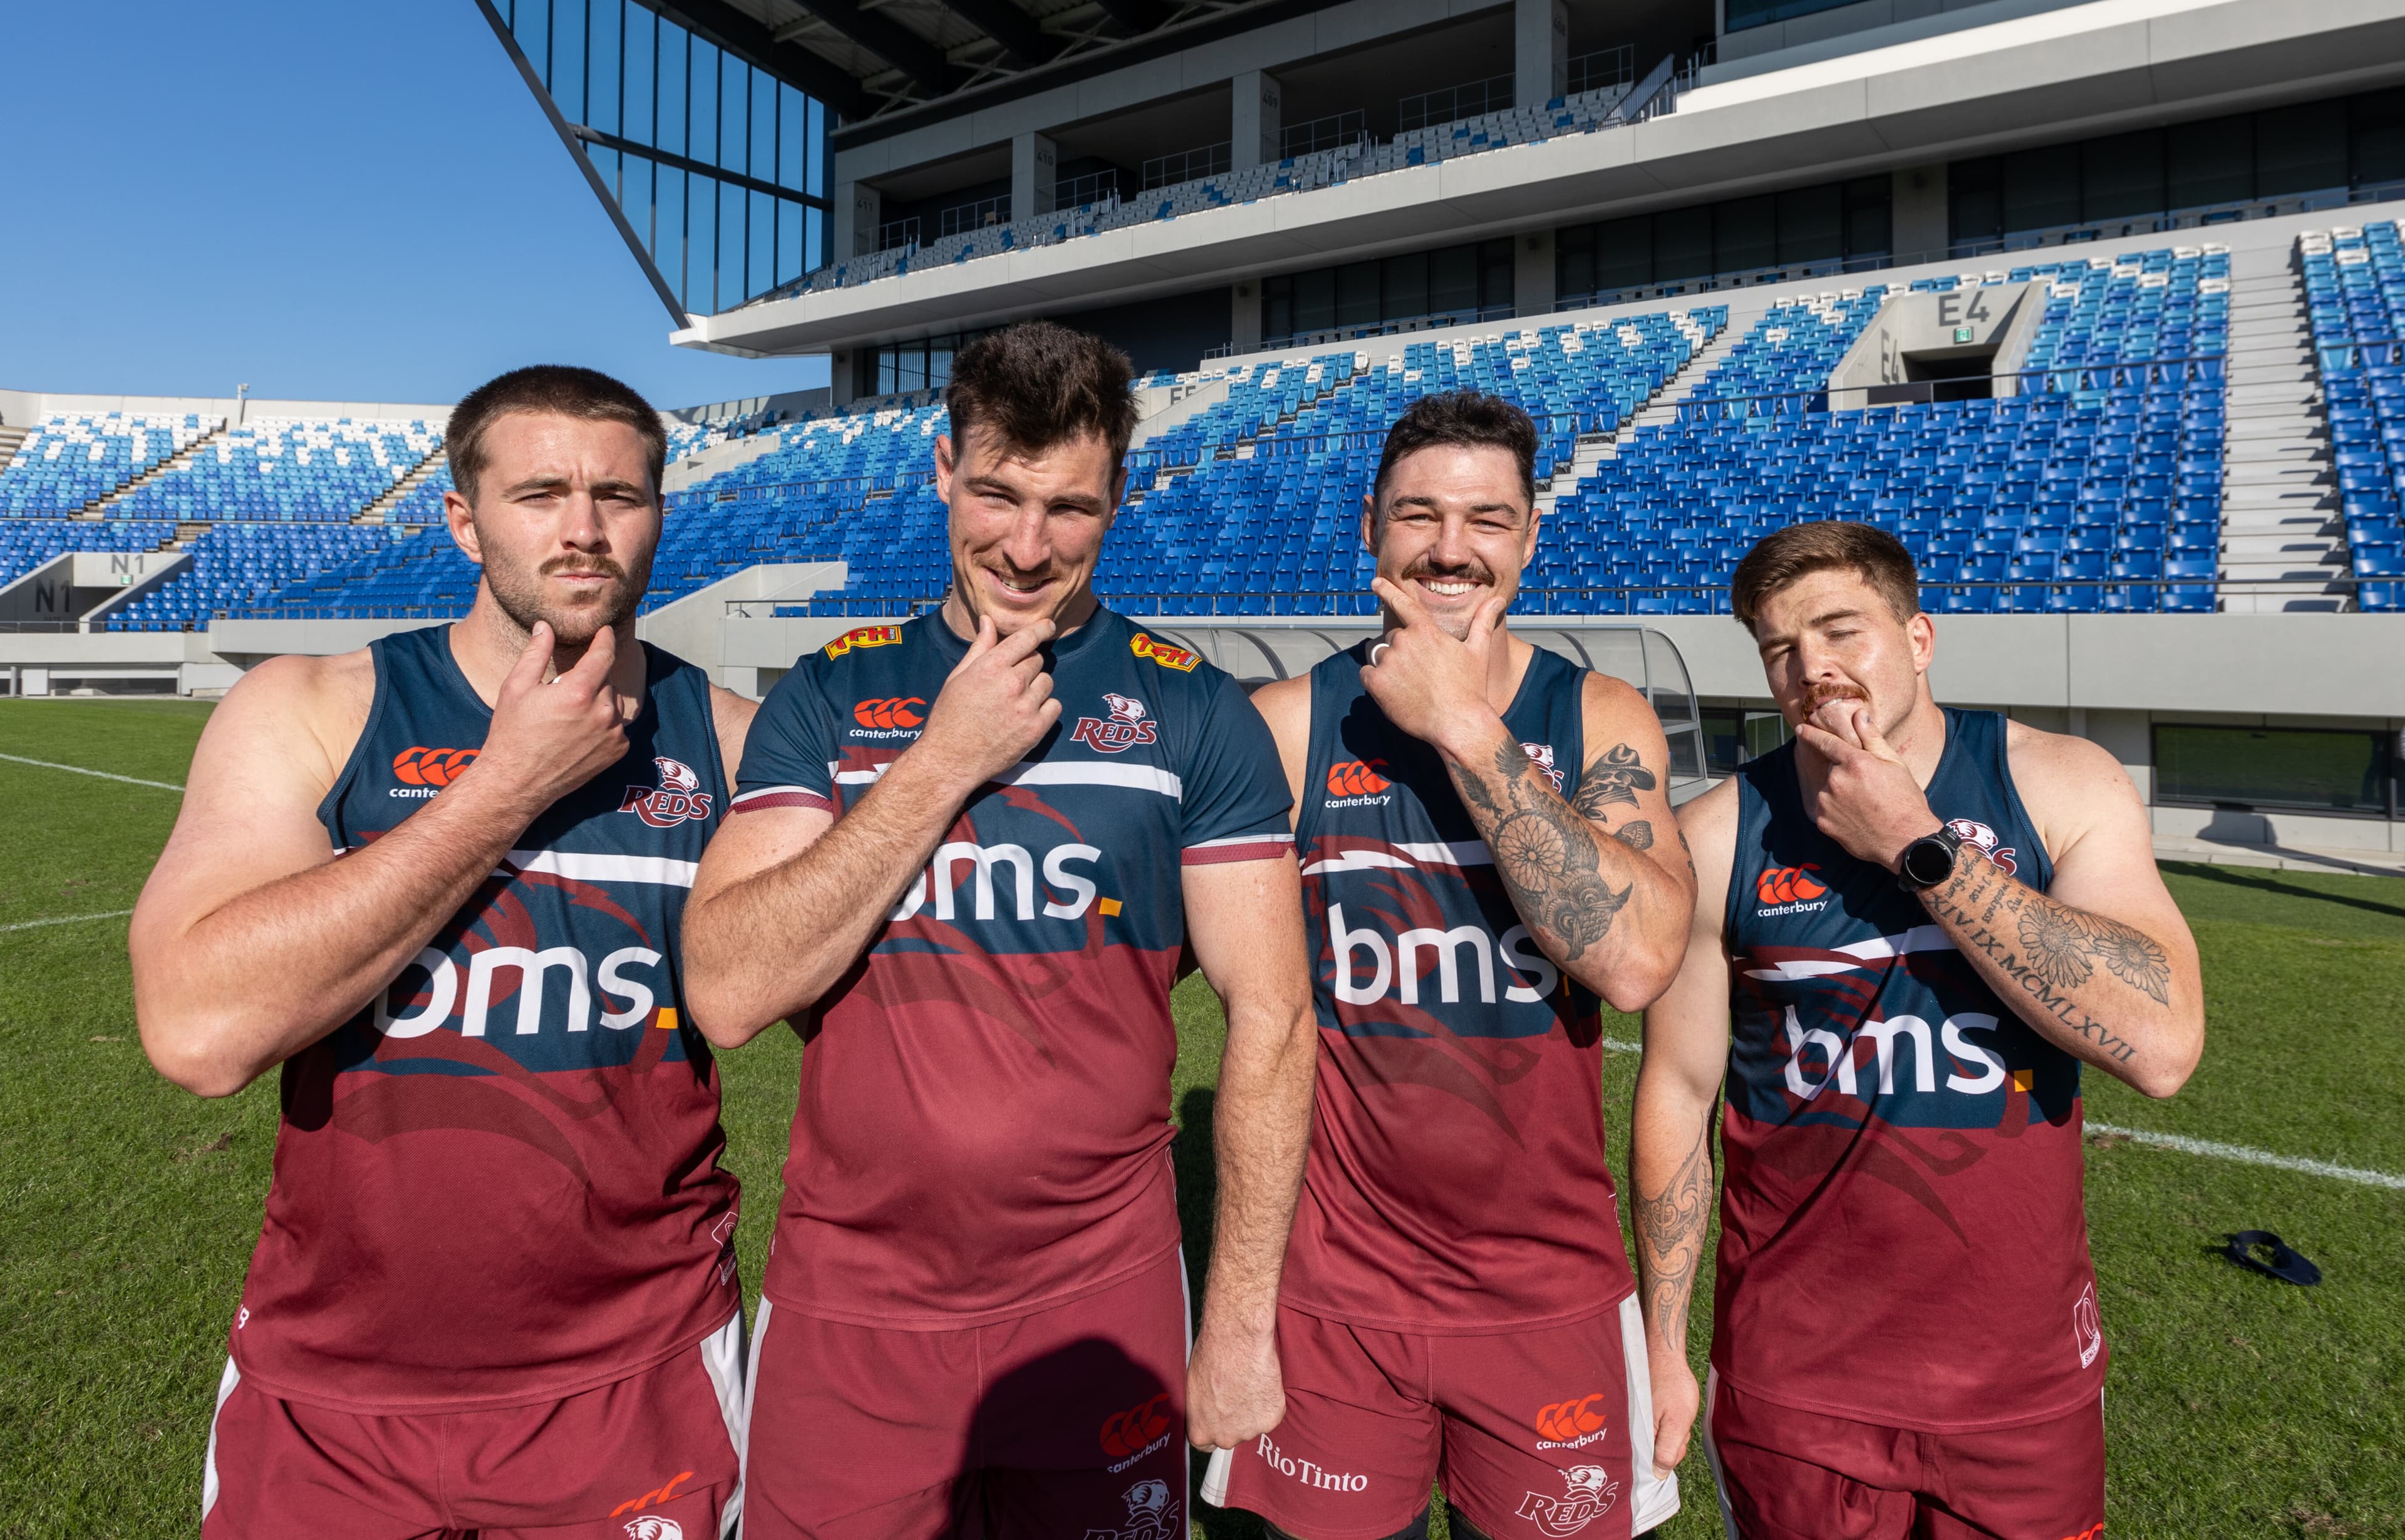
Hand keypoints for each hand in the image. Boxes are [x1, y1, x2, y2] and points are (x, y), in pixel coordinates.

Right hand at [470, 622, 629, 815]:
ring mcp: (613, 734)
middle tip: (562, 694)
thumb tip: (544, 626)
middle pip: (605, 680)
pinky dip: (604, 723)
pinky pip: (617, 725)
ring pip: (613, 702)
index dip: (605, 638)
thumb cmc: (512, 734)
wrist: (517, 782)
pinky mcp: (617, 751)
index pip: (603, 654)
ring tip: (568, 715)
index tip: (605, 630)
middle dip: (588, 679)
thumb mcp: (516, 687)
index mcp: (578, 692)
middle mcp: (602, 713)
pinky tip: (579, 733)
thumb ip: (535, 653)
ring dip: (598, 700)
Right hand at [913, 616, 1059, 795]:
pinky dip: (1045, 708)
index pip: (1026, 638)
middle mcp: (1011, 684)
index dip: (1041, 629)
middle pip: (1037, 660)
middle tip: (1010, 682)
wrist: (951, 759)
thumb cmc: (950, 716)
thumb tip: (988, 621)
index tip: (1048, 626)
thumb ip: (979, 648)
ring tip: (1016, 701)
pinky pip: (1054, 706)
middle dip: (1026, 666)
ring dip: (1036, 687)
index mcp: (990, 667)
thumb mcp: (958, 677)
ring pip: (1047, 682)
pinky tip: (1026, 715)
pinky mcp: (1036, 729)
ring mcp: (1026, 707)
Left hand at [1186, 1322, 1283, 1450]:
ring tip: (1249, 1383)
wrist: (1238, 1340)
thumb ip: (1202, 1408)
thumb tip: (1207, 1406)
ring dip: (1253, 1411)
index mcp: (1200, 1431)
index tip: (1218, 1416)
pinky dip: (1270, 1400)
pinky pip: (1271, 1412)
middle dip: (1234, 1420)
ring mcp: (1250, 1431)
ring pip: (1253, 1425)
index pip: (1206, 1444)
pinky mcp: (1271, 1419)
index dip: (1213, 1428)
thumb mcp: (1194, 1386)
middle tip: (1236, 1394)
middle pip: (1231, 1436)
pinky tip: (1262, 1381)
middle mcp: (1225, 1438)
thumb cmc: (1211, 1355)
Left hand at [1360, 577, 1503, 756]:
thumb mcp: (1478, 651)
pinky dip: (1375, 683)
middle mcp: (1405, 641)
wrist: (1458, 723)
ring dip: (1389, 667)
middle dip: (1402, 652)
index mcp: (1426, 630)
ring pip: (1379, 657)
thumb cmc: (1470, 688)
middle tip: (1420, 675)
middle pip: (1393, 639)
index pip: (1403, 604)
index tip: (1375, 581)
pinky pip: (1366, 674)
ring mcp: (1389, 661)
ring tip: (1410, 686)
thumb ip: (1483, 622)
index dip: (1388, 591)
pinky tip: (1395, 694)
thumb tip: (1497, 600)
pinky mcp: (1376, 683)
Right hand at [1648, 1344, 1699, 1477]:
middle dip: (1673, 1442)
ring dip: (1671, 1432)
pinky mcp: (1641, 1413)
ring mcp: (1637, 1420)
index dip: (1670, 1455)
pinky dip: (1666, 1423)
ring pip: (1659, 1440)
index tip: (1677, 1439)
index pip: (1654, 1464)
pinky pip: (1656, 1428)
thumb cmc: (1673, 1385)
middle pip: (1657, 1453)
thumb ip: (1667, 1450)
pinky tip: (1670, 1410)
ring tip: (1674, 1412)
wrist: (1666, 1355)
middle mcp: (1632, 1428)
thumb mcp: (1677, 1422)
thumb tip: (1658, 1475)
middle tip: (1677, 1421)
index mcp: (1638, 1434)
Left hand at [1793, 699, 1939, 870]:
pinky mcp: (1823, 822)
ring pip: (1827, 790)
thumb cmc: (1905, 800)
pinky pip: (1825, 809)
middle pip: (1832, 769)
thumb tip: (1859, 714)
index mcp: (1855, 762)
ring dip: (1839, 793)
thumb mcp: (1894, 763)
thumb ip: (1872, 738)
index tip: (1801, 728)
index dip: (1812, 734)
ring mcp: (1827, 803)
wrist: (1906, 841)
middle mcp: (1836, 781)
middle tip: (1868, 788)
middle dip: (1845, 774)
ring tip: (1865, 805)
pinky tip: (1856, 817)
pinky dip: (1836, 811)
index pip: (1826, 742)